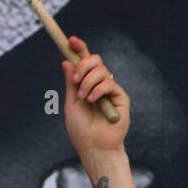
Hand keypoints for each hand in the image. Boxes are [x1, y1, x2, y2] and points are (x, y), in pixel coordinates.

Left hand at [62, 35, 129, 154]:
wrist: (94, 146)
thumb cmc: (81, 130)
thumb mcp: (71, 103)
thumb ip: (71, 82)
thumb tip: (66, 61)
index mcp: (85, 85)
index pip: (84, 62)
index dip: (79, 49)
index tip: (70, 41)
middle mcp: (98, 85)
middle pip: (95, 60)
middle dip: (83, 65)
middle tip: (75, 79)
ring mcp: (110, 90)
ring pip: (101, 70)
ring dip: (88, 82)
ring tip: (84, 98)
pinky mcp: (120, 96)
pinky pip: (109, 82)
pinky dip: (98, 90)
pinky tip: (93, 101)